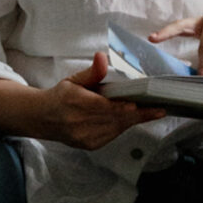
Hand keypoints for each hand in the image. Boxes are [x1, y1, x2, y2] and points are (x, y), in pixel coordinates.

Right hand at [37, 52, 162, 147]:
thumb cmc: (62, 96)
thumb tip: (102, 57)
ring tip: (153, 112)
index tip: (137, 104)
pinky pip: (112, 135)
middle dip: (138, 114)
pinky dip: (123, 126)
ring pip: (117, 128)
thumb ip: (92, 72)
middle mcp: (80, 123)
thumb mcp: (74, 80)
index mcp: (75, 103)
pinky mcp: (90, 145)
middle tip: (159, 109)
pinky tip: (132, 118)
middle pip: (115, 119)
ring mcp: (85, 137)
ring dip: (134, 120)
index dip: (121, 107)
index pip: (102, 106)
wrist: (43, 119)